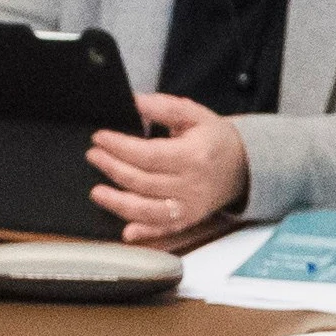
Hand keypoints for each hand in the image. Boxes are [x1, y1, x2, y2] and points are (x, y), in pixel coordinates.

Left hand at [85, 93, 248, 243]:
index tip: (100, 137)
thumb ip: (164, 107)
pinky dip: (143, 233)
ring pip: (147, 210)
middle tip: (93, 155)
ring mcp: (189, 207)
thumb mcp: (195, 115)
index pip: (148, 155)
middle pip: (142, 181)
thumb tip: (135, 102)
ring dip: (118, 203)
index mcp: (193, 156)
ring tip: (96, 191)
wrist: (242, 166)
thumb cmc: (215, 139)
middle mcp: (191, 185)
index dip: (120, 147)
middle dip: (112, 168)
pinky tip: (126, 233)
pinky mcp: (187, 220)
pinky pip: (162, 230)